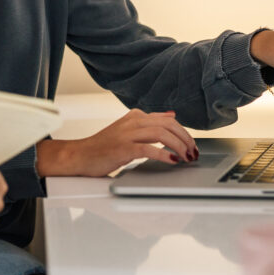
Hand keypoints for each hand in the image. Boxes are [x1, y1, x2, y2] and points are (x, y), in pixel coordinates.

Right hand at [36, 109, 196, 176]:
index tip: (192, 145)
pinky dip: (164, 154)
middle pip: (168, 125)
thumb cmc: (103, 146)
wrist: (80, 155)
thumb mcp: (128, 129)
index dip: (184, 132)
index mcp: (135, 116)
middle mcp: (132, 122)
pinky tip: (172, 160)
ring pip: (161, 134)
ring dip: (179, 146)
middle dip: (185, 139)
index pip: (168, 119)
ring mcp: (127, 134)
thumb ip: (150, 122)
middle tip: (193, 152)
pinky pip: (149, 149)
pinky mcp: (123, 149)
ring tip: (186, 157)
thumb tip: (171, 114)